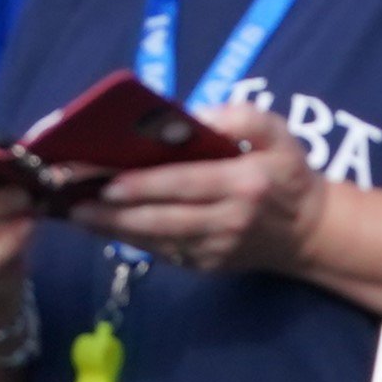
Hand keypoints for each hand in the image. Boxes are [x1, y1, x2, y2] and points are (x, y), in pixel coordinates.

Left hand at [72, 96, 322, 280]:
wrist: (309, 231)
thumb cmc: (286, 172)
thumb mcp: (276, 132)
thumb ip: (239, 117)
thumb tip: (193, 117)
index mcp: (244, 183)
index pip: (185, 184)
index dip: (144, 186)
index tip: (106, 182)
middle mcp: (228, 221)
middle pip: (162, 219)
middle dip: (113, 213)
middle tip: (72, 202)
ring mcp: (216, 249)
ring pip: (157, 241)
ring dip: (113, 230)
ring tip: (75, 214)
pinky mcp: (207, 265)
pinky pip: (163, 252)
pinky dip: (131, 240)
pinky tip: (103, 226)